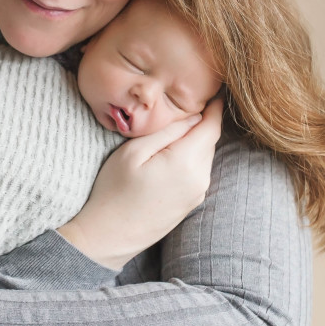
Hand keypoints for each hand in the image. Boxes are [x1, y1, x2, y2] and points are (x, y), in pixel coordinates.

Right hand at [58, 97, 223, 269]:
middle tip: (187, 102)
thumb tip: (192, 117)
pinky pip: (198, 170)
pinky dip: (191, 156)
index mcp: (186, 162)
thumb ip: (166, 131)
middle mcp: (200, 178)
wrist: (110, 236)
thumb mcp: (133, 152)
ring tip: (175, 127)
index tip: (212, 89)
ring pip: (204, 155)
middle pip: (209, 140)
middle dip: (202, 121)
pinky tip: (171, 153)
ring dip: (195, 140)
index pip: (211, 125)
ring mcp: (198, 193)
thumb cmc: (113, 190)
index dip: (214, 106)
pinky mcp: (192, 202)